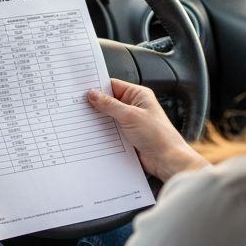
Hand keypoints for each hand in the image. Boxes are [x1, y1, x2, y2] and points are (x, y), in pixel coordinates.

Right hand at [87, 78, 208, 179]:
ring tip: (85, 122)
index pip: (113, 85)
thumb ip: (109, 105)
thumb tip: (94, 94)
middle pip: (109, 102)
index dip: (98, 88)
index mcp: (138, 95)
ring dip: (99, 120)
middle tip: (79, 107)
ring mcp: (130, 122)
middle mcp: (134, 107)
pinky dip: (102, 132)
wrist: (166, 159)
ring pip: (108, 117)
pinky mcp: (127, 136)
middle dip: (96, 105)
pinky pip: (110, 131)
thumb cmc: (158, 135)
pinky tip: (93, 134)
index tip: (82, 91)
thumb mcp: (130, 115)